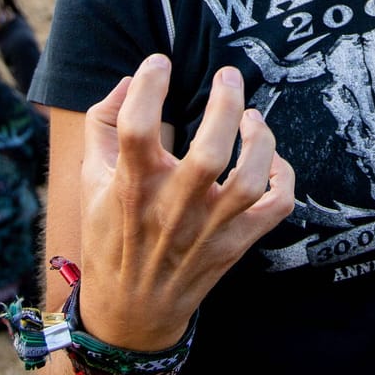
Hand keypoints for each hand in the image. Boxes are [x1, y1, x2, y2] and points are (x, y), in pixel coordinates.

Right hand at [77, 58, 294, 349]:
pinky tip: (271, 159)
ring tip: (252, 117)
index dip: (148, 86)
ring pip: (248, 182)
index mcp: (131, 188)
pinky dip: (284, 179)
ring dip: (259, 141)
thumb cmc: (112, 235)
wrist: (132, 311)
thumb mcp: (91, 181)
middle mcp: (172, 209)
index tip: (158, 63)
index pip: (136, 129)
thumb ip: (102, 124)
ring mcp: (208, 230)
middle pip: (208, 154)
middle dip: (224, 107)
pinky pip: (275, 209)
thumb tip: (128, 80)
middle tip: (227, 76)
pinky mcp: (235, 245)